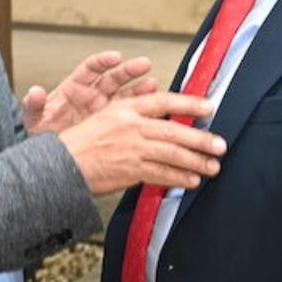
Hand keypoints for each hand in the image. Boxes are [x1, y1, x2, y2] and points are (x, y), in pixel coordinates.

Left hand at [23, 51, 159, 134]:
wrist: (50, 155)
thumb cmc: (42, 131)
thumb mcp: (33, 118)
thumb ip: (34, 104)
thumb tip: (34, 92)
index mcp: (74, 88)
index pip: (91, 68)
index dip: (103, 62)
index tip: (115, 57)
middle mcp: (92, 96)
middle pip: (114, 78)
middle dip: (129, 70)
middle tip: (144, 65)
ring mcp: (103, 110)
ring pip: (125, 96)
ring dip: (139, 90)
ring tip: (153, 85)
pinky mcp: (111, 126)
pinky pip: (128, 117)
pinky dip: (138, 113)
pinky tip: (151, 111)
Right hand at [58, 92, 226, 195]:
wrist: (62, 164)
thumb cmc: (81, 142)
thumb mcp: (105, 116)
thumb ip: (133, 115)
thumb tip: (162, 115)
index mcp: (125, 109)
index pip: (164, 101)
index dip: (189, 103)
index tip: (209, 106)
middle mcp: (131, 127)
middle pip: (174, 130)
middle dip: (201, 139)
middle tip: (220, 144)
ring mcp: (131, 149)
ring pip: (172, 153)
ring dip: (196, 161)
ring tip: (213, 166)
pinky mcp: (130, 170)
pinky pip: (161, 174)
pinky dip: (179, 177)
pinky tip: (192, 180)